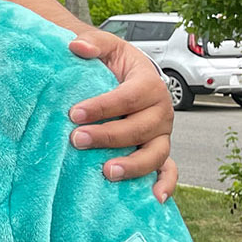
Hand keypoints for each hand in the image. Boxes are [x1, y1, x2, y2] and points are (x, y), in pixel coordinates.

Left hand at [66, 28, 177, 201]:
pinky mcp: (159, 149)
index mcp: (149, 84)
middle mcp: (161, 111)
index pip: (127, 98)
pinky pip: (168, 170)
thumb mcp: (106, 46)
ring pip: (155, 153)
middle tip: (76, 139)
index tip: (73, 113)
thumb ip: (92, 43)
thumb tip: (76, 46)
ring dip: (133, 165)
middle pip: (138, 128)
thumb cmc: (114, 62)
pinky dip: (165, 184)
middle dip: (107, 136)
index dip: (102, 107)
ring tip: (106, 172)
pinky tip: (154, 198)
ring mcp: (162, 134)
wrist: (128, 75)